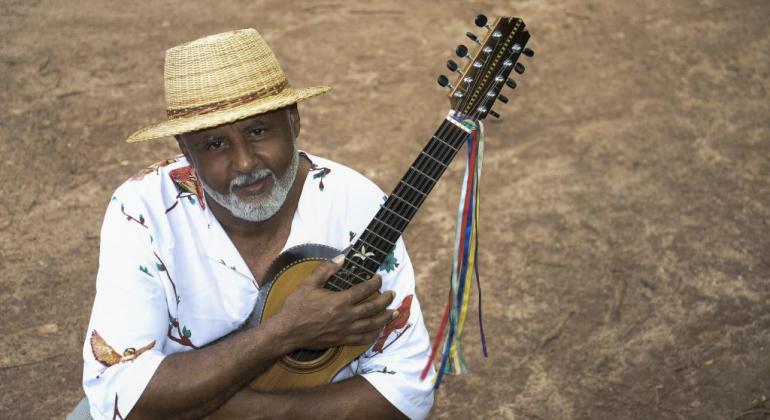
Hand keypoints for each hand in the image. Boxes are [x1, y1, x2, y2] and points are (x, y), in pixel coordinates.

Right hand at [275, 255, 396, 351]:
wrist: (288, 331)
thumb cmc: (297, 306)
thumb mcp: (308, 283)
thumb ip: (326, 269)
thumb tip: (342, 258)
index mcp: (340, 301)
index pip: (364, 290)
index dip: (374, 283)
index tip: (379, 278)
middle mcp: (346, 316)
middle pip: (373, 308)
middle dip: (386, 300)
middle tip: (393, 294)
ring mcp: (345, 330)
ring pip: (372, 325)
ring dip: (385, 318)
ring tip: (395, 312)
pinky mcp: (342, 340)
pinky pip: (362, 339)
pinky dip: (373, 335)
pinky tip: (378, 331)